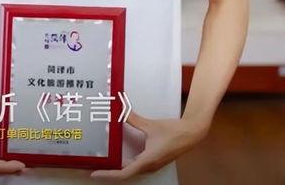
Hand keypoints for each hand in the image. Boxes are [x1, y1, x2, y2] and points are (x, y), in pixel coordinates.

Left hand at [90, 112, 207, 179]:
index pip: (124, 174)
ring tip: (104, 162)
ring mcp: (152, 165)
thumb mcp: (151, 125)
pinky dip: (126, 163)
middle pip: (125, 173)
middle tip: (94, 167)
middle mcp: (148, 166)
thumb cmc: (173, 132)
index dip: (108, 175)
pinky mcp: (154, 161)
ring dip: (117, 168)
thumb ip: (134, 118)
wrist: (191, 133)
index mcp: (147, 161)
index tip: (95, 174)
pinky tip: (120, 156)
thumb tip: (121, 109)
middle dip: (109, 172)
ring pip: (131, 170)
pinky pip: (137, 165)